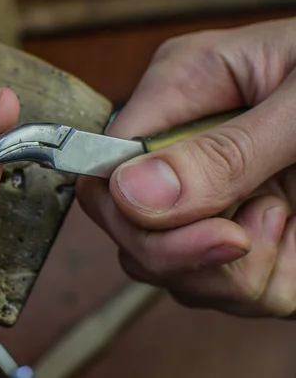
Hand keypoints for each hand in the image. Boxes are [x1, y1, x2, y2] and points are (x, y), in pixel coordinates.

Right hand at [77, 17, 295, 317]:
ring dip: (228, 273)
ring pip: (165, 270)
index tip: (214, 230)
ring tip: (284, 219)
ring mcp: (204, 197)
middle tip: (244, 239)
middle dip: (181, 253)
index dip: (132, 212)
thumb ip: (223, 152)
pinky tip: (289, 240)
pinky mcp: (233, 236)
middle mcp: (179, 148)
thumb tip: (131, 192)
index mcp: (181, 91)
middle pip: (126, 228)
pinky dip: (257, 286)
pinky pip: (213, 290)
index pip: (104, 164)